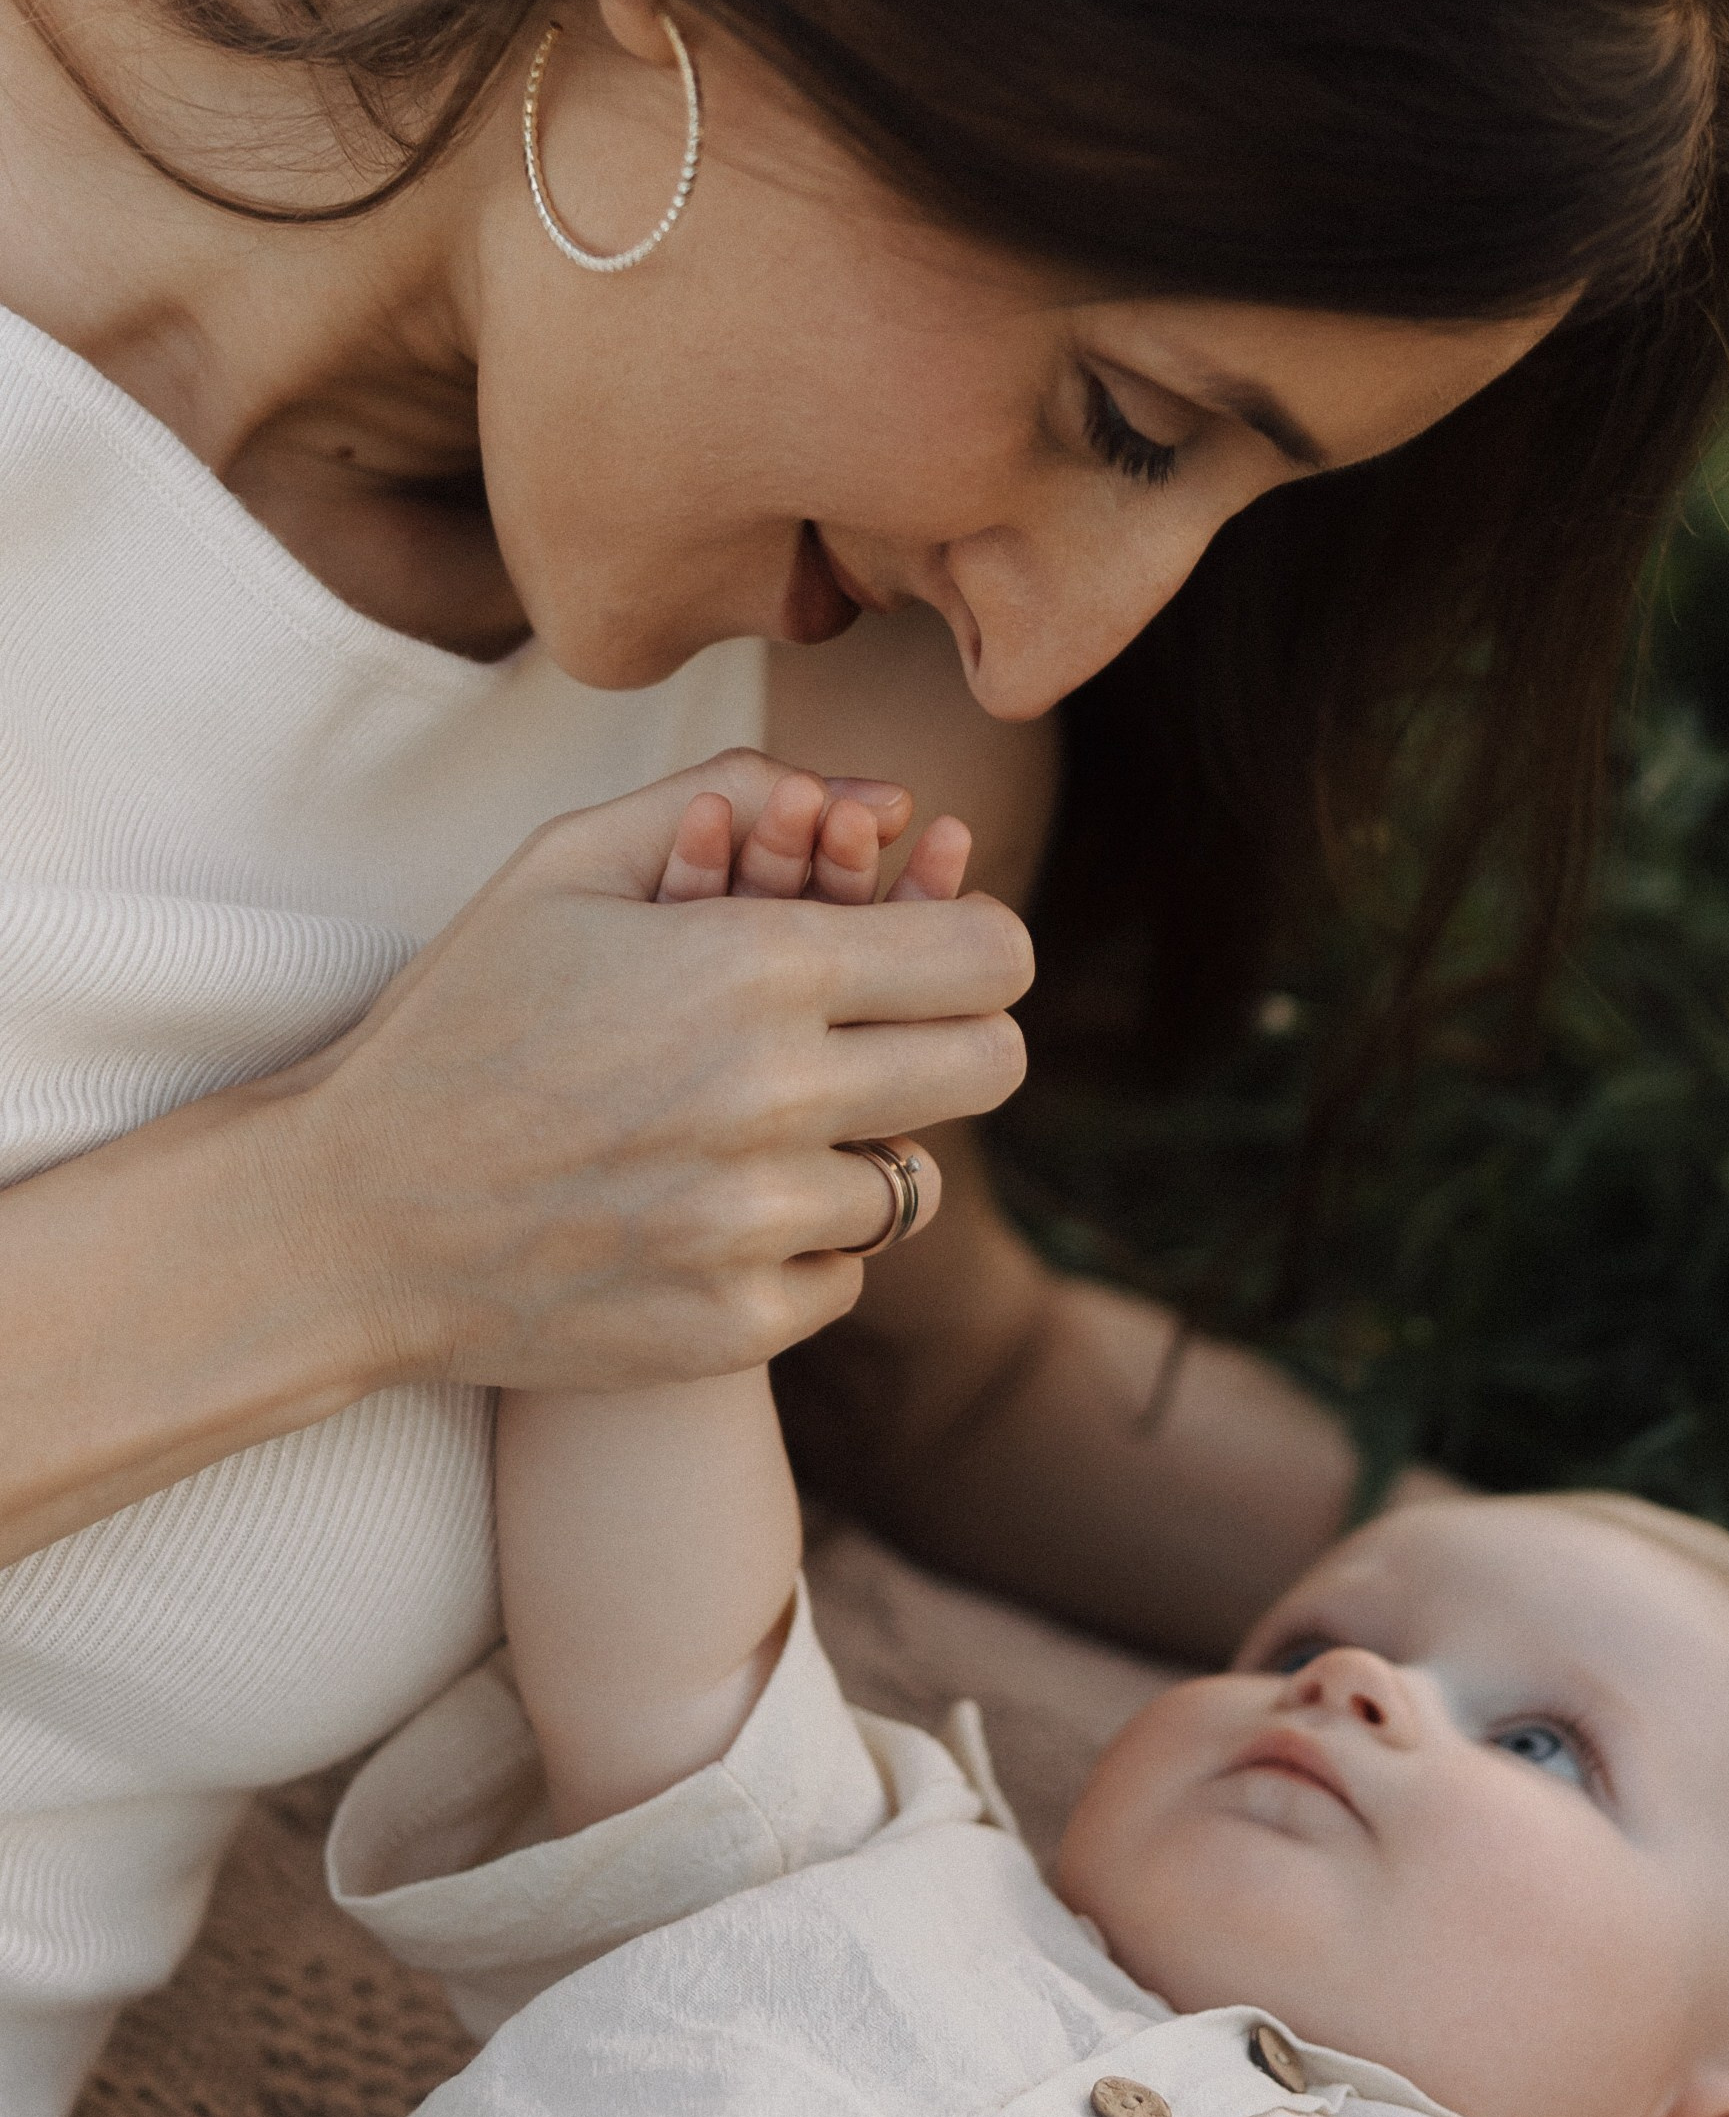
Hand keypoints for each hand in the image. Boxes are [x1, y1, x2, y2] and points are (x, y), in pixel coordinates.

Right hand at [266, 749, 1029, 1393]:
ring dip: (855, 1152)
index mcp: (753, 967)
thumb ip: (730, 797)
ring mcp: (757, 1225)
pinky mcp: (735, 1324)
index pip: (990, 956)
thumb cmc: (462, 1021)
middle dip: (953, 1039)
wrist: (349, 1217)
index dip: (975, 944)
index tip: (935, 953)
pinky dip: (796, 1248)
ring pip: (910, 1182)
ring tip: (758, 1132)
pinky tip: (711, 1214)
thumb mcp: (566, 867)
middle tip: (883, 1038)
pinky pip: (843, 1277)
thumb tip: (885, 791)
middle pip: (991, 1066)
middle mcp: (774, 1098)